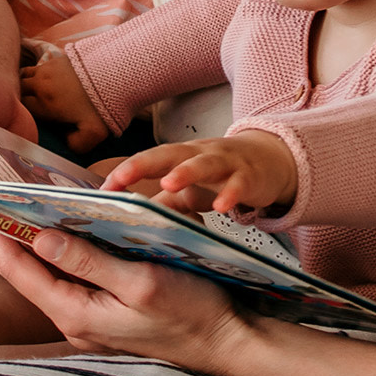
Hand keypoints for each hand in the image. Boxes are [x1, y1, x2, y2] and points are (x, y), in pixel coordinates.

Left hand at [0, 223, 254, 373]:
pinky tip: (58, 232)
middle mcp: (75, 320)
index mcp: (76, 313)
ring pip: (47, 276)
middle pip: (27, 273)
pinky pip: (70, 280)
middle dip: (3, 236)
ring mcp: (90, 320)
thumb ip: (89, 261)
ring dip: (29, 243)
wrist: (227, 345)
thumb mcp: (141, 282)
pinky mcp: (106, 315)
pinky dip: (58, 252)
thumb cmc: (192, 314)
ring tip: (10, 208)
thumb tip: (41, 236)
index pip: (20, 270)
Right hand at [19, 40, 108, 151]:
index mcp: (45, 104)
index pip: (20, 110)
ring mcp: (47, 68)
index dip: (22, 115)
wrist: (118, 72)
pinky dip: (36, 73)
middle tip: (28, 106)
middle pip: (18, 91)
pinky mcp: (57, 58)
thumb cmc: (104, 105)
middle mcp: (41, 85)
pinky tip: (46, 80)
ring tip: (33, 92)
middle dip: (20, 98)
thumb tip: (64, 141)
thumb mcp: (93, 134)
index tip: (30, 119)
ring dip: (25, 84)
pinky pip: (37, 65)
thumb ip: (75, 144)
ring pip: (24, 75)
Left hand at [101, 131, 296, 216]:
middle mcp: (200, 154)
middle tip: (121, 178)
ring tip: (168, 184)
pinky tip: (222, 207)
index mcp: (181, 157)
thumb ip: (164, 202)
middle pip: (169, 154)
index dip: (126, 172)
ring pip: (204, 163)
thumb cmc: (223, 174)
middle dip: (144, 165)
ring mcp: (226, 163)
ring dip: (185, 172)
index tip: (103, 189)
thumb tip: (132, 220)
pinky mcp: (250, 176)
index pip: (148, 161)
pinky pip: (239, 184)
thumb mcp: (191, 188)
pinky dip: (230, 194)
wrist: (272, 161)